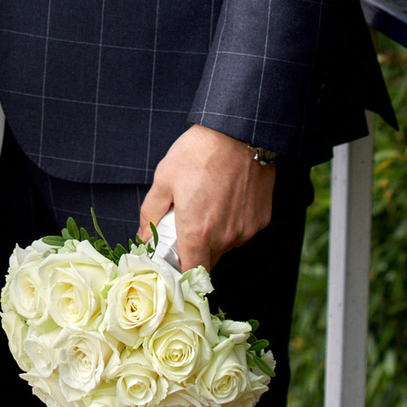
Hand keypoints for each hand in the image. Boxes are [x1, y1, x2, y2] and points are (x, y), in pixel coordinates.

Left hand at [140, 125, 273, 272]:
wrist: (239, 133)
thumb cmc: (198, 153)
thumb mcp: (164, 179)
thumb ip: (150, 213)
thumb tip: (144, 236)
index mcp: (197, 232)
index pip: (191, 273)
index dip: (182, 274)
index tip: (175, 264)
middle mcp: (225, 238)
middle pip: (209, 260)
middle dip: (196, 249)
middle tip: (188, 223)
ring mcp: (245, 230)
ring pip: (226, 245)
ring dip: (216, 235)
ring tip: (209, 203)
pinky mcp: (261, 220)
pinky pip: (242, 231)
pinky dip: (234, 222)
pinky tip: (228, 198)